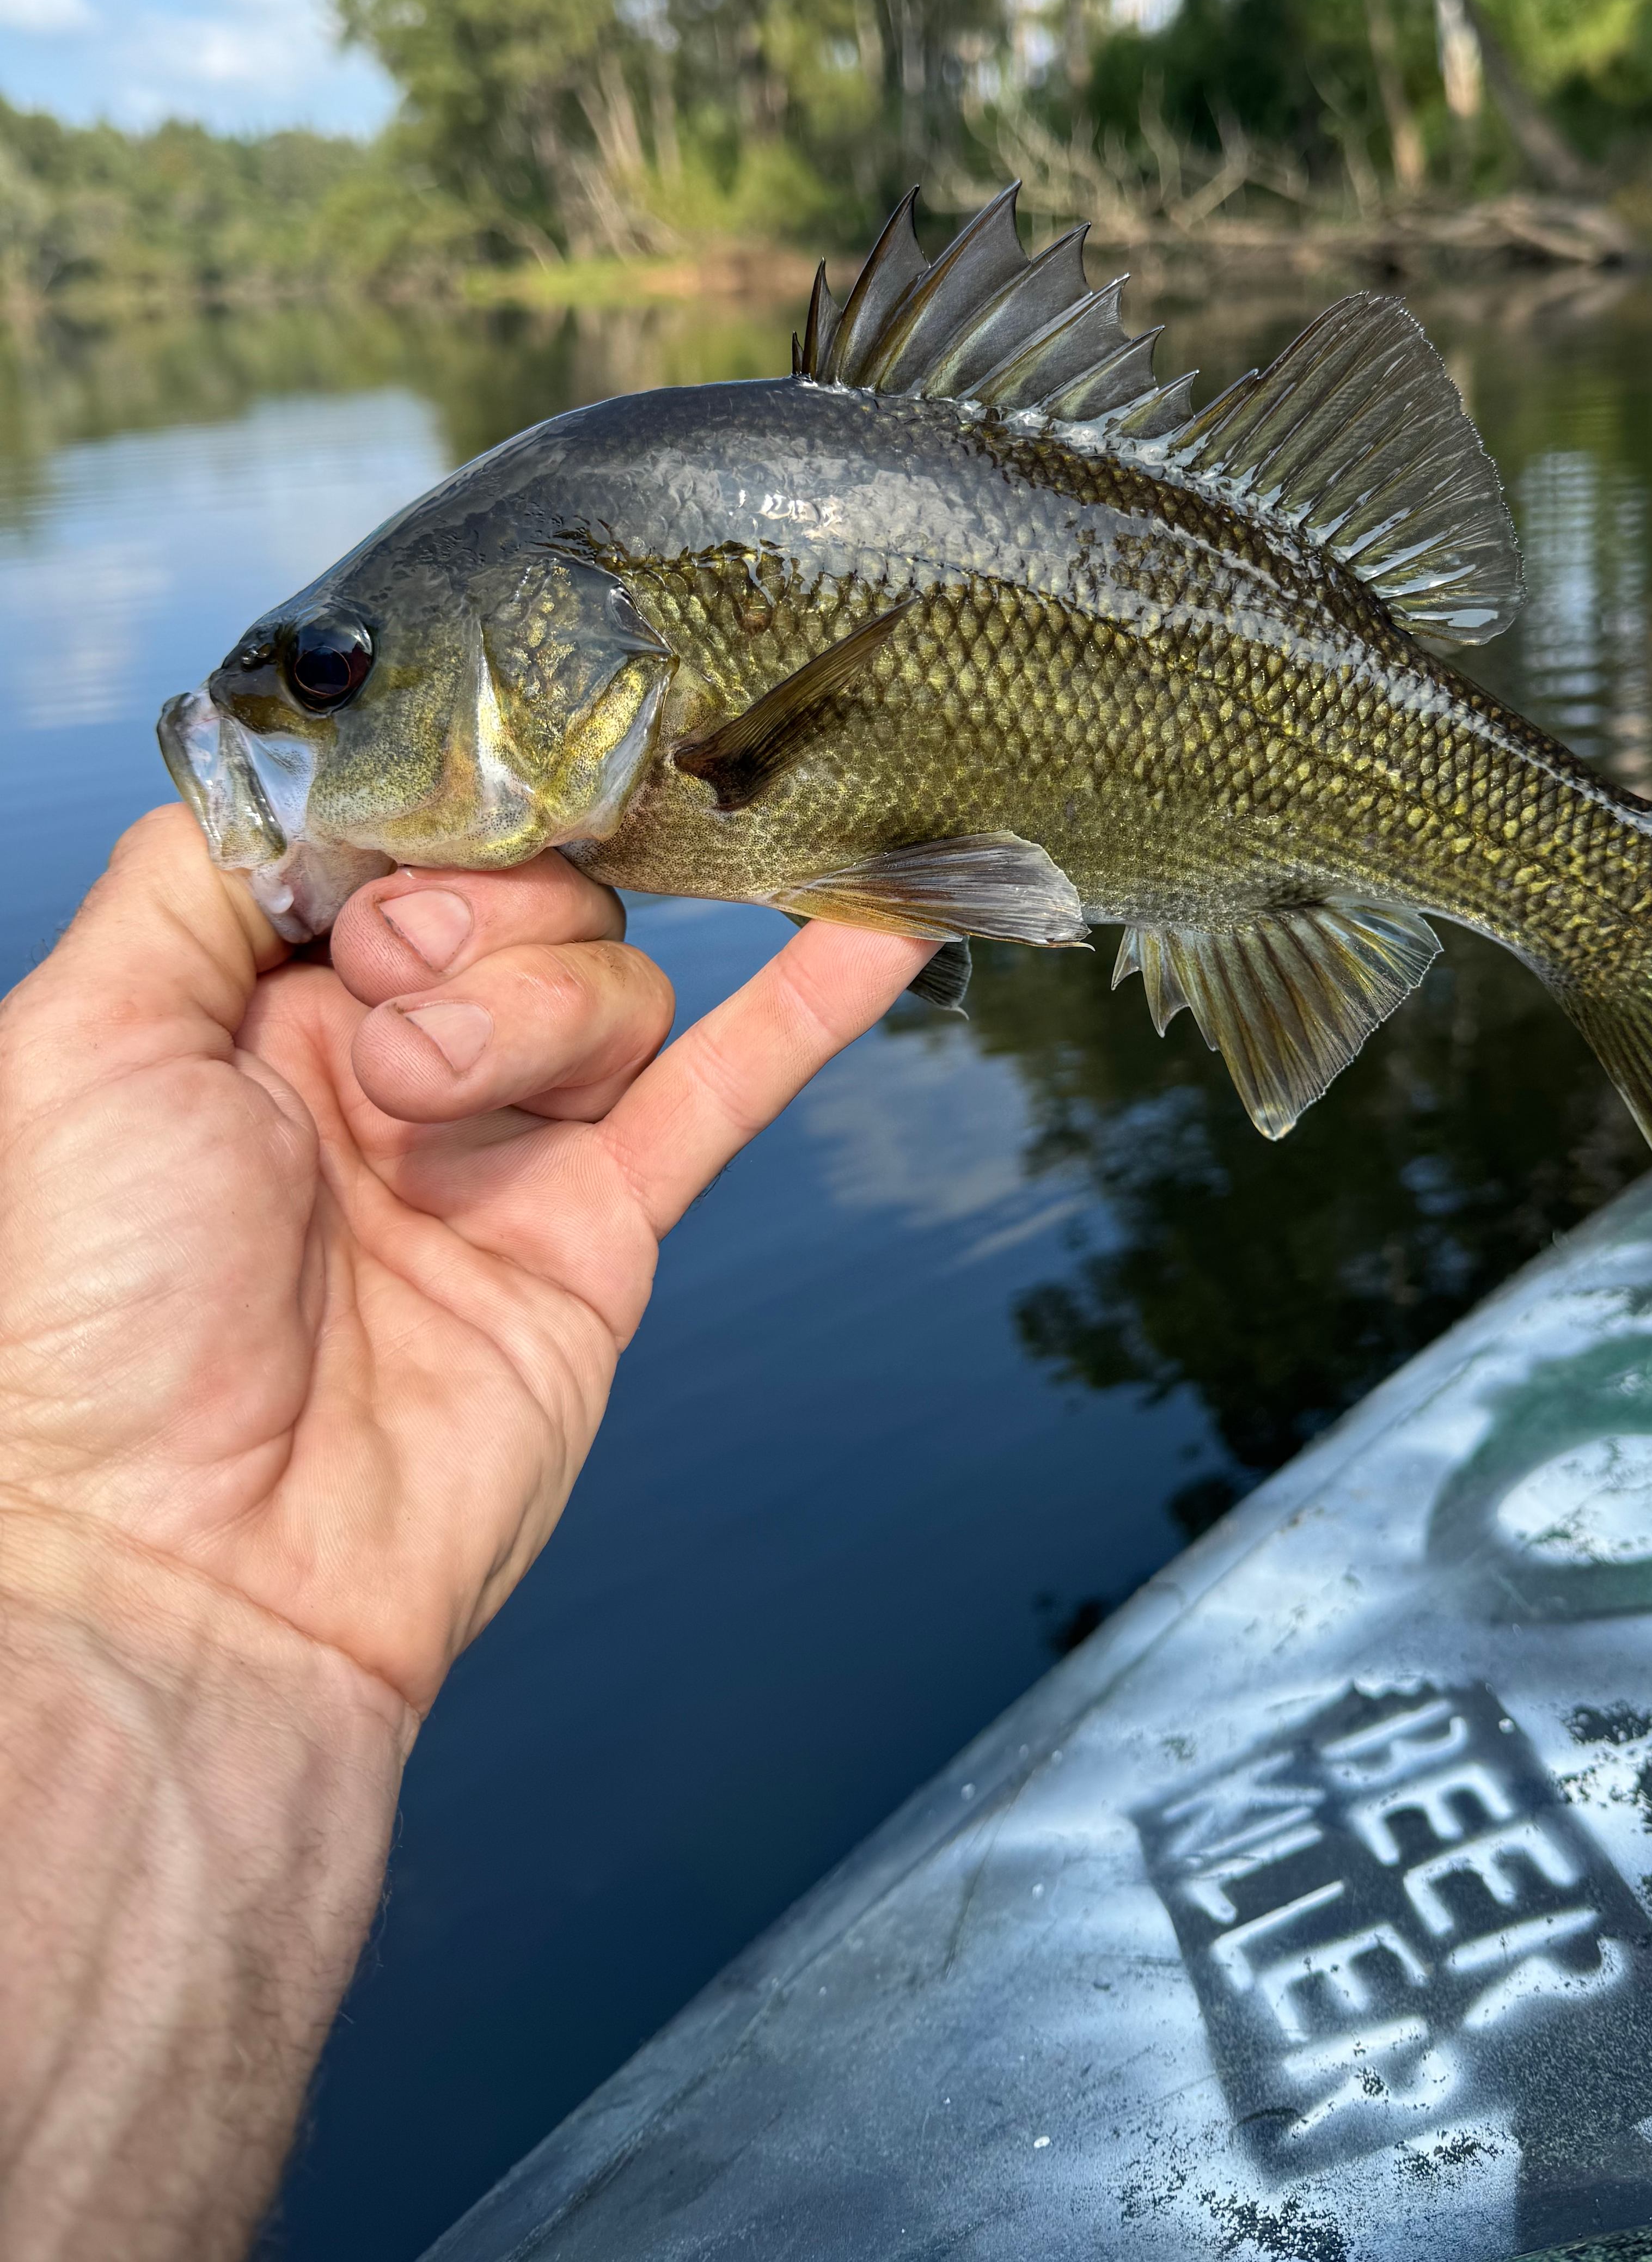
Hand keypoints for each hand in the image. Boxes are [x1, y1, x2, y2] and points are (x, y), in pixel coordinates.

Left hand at [0, 805, 931, 1715]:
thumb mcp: (78, 1044)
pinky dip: (810, 1004)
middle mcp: (386, 1061)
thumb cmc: (90, 1322)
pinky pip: (726, 1089)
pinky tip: (882, 923)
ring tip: (431, 1103)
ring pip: (610, 982)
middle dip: (470, 917)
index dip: (407, 829)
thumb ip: (186, 878)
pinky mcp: (600, 1230)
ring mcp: (505, 1147)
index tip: (381, 863)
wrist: (191, 1567)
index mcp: (256, 1008)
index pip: (396, 841)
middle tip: (389, 991)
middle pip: (520, 895)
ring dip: (534, 1008)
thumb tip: (309, 774)